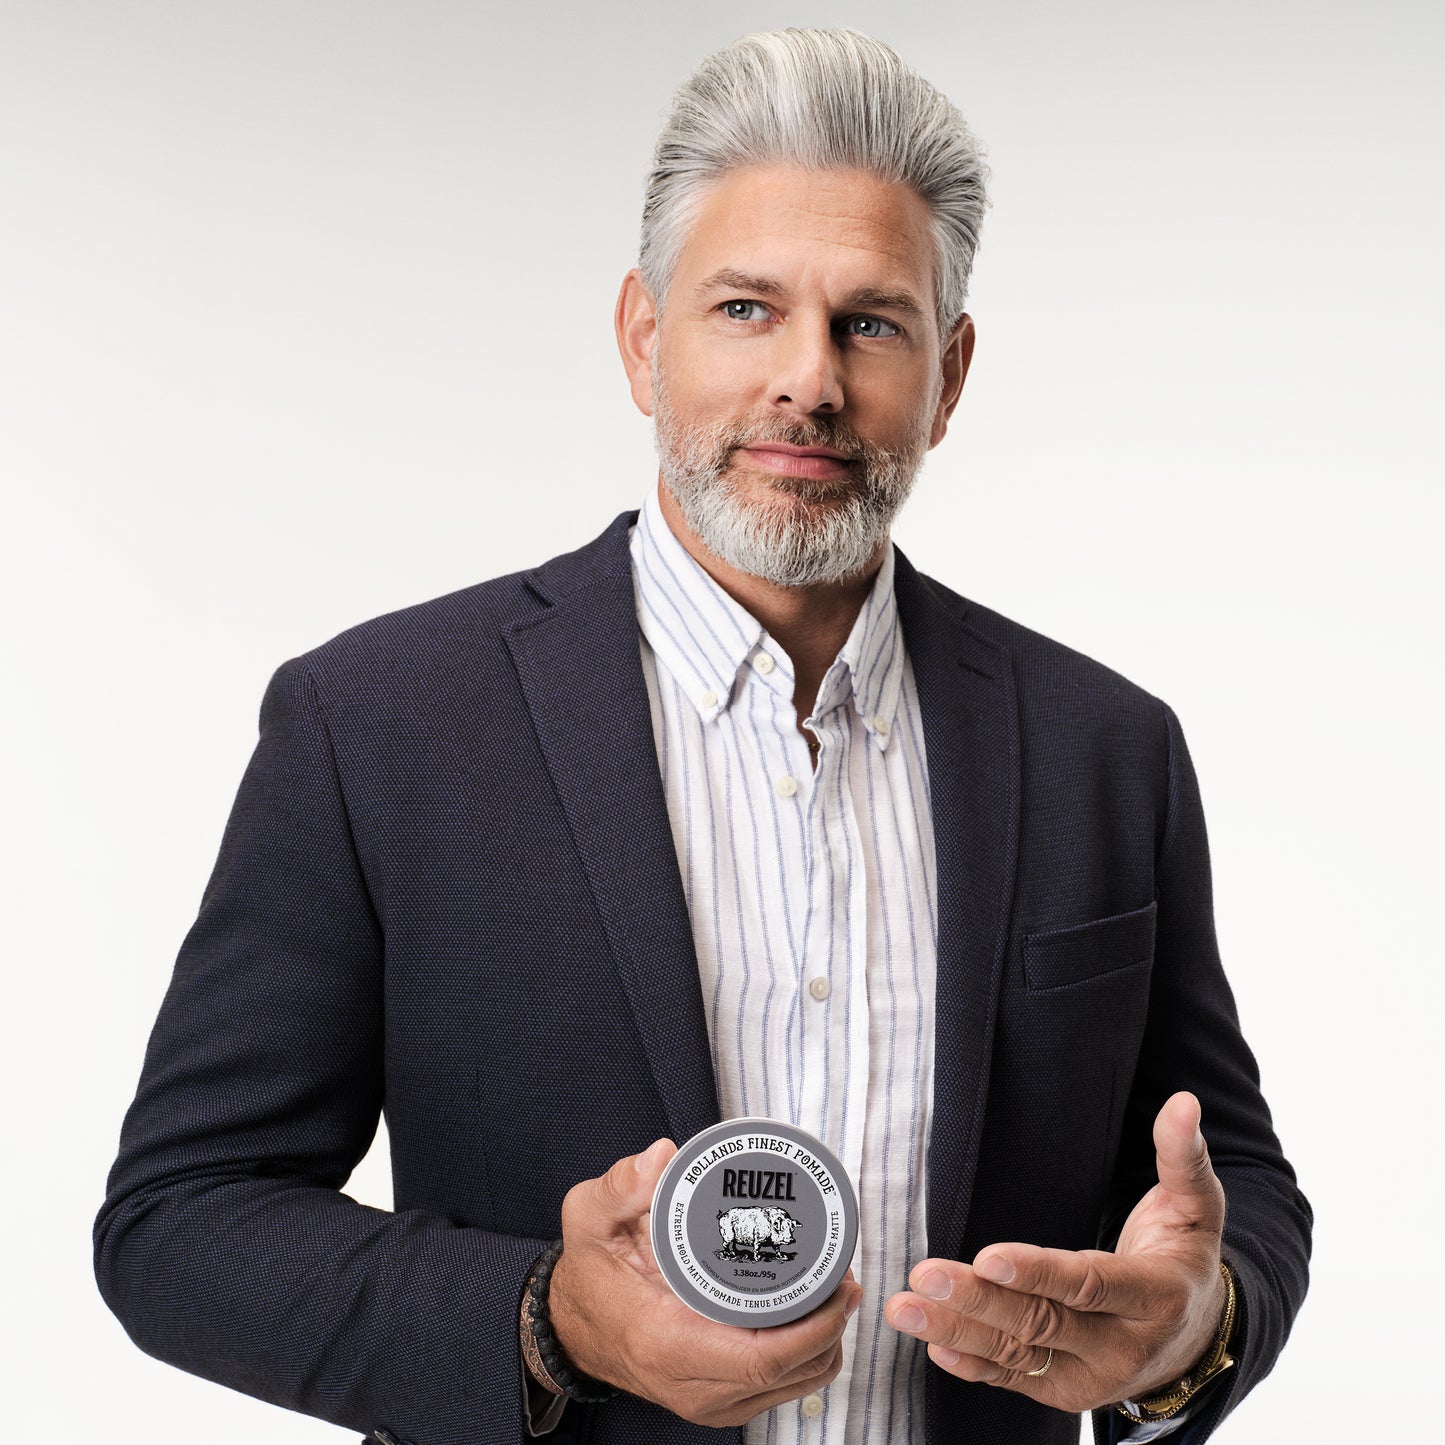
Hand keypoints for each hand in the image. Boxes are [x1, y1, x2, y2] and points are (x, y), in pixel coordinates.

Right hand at [547, 1138, 862, 1426]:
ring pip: (793, 1387)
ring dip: (826, 1342)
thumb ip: (621, 1183)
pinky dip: (806, 1357)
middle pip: (790, 1375)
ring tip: (836, 1287)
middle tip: (847, 1273)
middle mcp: (691, 1386)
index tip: (841, 1285)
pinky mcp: (718, 1401)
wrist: (572, 1323)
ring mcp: (706, 1402)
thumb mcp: (589, 1216)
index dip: (815, 1328)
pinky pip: (780, 1388)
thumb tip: (663, 1156)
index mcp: (665, 1344)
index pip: (761, 1359)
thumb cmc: (590, 1269)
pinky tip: (811, 1315)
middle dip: (832, 1327)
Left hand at [884, 1091, 1228, 1411]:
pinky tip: (935, 1346)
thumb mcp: (1196, 1207)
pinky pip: (1013, 1378)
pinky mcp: (1064, 1390)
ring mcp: (1091, 1376)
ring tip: (905, 1309)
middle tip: (924, 1275)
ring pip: (1017, 1353)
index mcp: (1155, 1297)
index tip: (987, 1257)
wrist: (1194, 1337)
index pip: (1088, 1285)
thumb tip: (1183, 1104)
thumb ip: (1183, 1157)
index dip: (1038, 1272)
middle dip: (977, 1300)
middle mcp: (1122, 1346)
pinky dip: (972, 1366)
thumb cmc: (1184, 1255)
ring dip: (955, 1330)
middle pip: (1041, 1321)